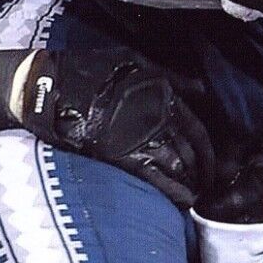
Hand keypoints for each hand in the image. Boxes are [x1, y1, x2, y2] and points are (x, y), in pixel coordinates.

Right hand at [16, 49, 215, 207]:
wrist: (52, 88)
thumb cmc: (91, 70)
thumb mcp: (135, 61)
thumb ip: (170, 77)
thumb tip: (200, 88)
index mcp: (163, 95)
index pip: (197, 130)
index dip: (207, 152)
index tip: (210, 164)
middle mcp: (157, 118)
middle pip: (191, 152)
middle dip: (201, 172)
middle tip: (204, 184)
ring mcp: (140, 138)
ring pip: (178, 167)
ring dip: (190, 183)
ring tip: (193, 195)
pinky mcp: (122, 156)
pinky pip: (156, 179)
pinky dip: (174, 192)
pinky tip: (181, 201)